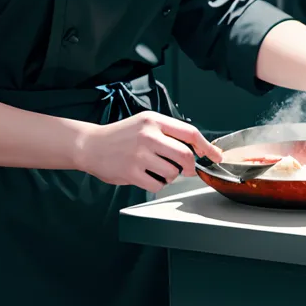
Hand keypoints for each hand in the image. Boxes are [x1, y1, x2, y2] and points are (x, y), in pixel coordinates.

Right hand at [75, 112, 222, 191]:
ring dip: (169, 176)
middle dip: (190, 167)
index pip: (190, 133)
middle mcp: (148, 135)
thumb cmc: (120, 136)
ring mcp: (140, 154)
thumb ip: (168, 133)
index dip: (206, 147)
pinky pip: (157, 185)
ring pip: (173, 173)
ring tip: (156, 170)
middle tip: (187, 170)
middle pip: (186, 156)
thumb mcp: (144, 124)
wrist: (91, 145)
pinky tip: (146, 176)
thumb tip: (195, 149)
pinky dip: (156, 185)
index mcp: (154, 121)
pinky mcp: (132, 172)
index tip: (215, 156)